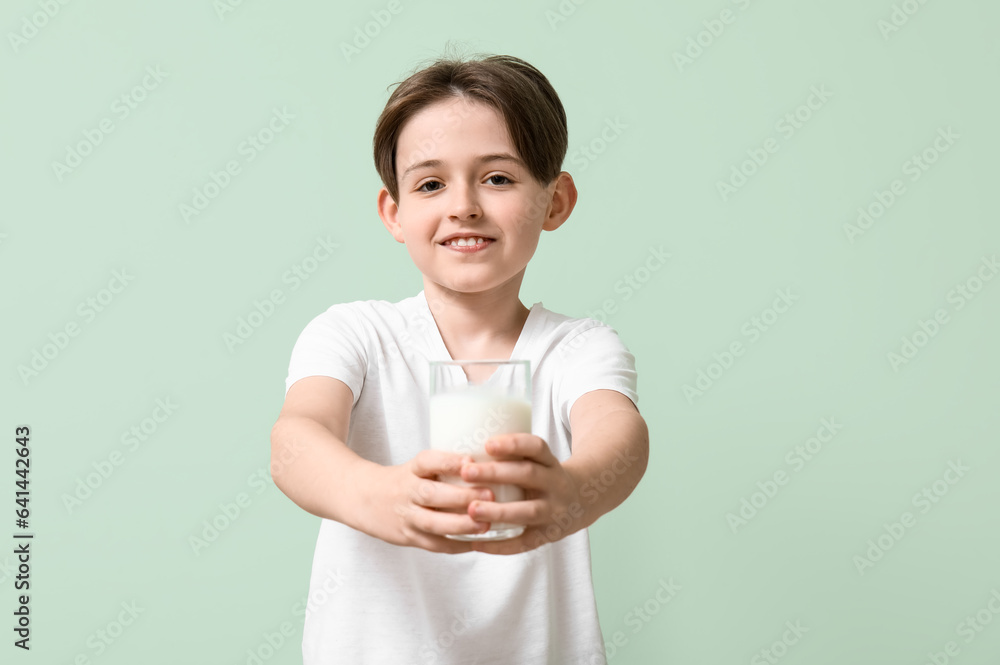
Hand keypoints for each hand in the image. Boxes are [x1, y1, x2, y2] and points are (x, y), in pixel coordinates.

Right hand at [362, 450, 495, 553]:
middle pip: (431, 494)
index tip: (470, 460)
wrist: (362, 499)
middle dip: (461, 496)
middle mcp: (407, 492)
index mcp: (411, 470)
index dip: (448, 461)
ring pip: (433, 523)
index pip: (427, 461)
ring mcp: (406, 516)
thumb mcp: (416, 467)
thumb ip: (444, 468)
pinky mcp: (407, 537)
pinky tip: (475, 543)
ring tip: (485, 524)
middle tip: (489, 495)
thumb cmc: (401, 481)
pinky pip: (433, 544)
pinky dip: (455, 545)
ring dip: (461, 525)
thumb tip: (485, 467)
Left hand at [458, 434, 587, 554]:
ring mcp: (554, 511)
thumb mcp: (539, 461)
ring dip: (498, 511)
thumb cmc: (545, 477)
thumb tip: (464, 446)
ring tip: (471, 510)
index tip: (487, 444)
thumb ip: (513, 455)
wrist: (583, 501)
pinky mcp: (549, 535)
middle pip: (528, 475)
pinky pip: (525, 543)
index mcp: (551, 462)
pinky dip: (501, 546)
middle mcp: (556, 484)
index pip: (537, 447)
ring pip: (527, 511)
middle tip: (466, 471)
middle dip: (496, 473)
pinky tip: (477, 544)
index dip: (514, 444)